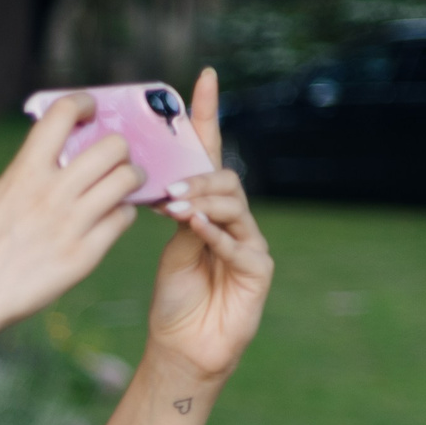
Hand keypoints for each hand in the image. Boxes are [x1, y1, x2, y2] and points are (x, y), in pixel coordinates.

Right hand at [0, 92, 142, 352]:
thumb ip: (29, 170)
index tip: (89, 110)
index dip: (84, 103)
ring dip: (129, 177)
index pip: (64, 113)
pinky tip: (110, 217)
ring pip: (126, 180)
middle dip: (118, 147)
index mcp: (24, 173)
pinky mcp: (83, 256)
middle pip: (112, 146)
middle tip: (113, 157)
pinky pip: (123, 219)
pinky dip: (122, 213)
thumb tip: (60, 150)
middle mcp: (51, 195)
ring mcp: (70, 226)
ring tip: (121, 184)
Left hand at [146, 69, 272, 382]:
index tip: (202, 78)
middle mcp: (232, 219)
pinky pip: (237, 241)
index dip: (207, 116)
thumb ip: (176, 214)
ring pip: (232, 203)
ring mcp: (248, 241)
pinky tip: (195, 229)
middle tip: (170, 186)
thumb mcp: (169, 248)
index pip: (209, 154)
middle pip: (224, 177)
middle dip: (199, 175)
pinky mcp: (258, 267)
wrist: (183, 345)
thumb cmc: (174, 298)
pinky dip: (213, 233)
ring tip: (176, 208)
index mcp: (207, 208)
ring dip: (202, 201)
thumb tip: (167, 181)